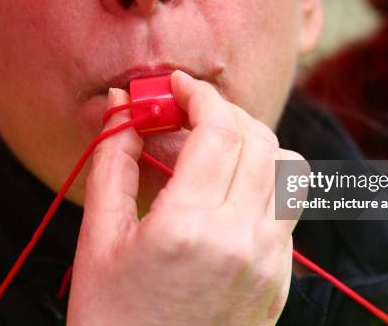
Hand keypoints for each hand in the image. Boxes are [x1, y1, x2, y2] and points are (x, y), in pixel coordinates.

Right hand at [67, 70, 305, 325]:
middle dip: (224, 113)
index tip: (176, 86)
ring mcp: (271, 262)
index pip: (220, 130)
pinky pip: (287, 209)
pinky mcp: (282, 279)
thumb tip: (121, 108)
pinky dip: (262, 183)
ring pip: (288, 170)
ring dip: (254, 144)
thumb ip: (113, 163)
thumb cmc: (112, 320)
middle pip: (260, 139)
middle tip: (188, 116)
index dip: (199, 95)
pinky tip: (225, 196)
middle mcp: (242, 240)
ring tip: (214, 153)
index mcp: (188, 228)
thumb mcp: (99, 240)